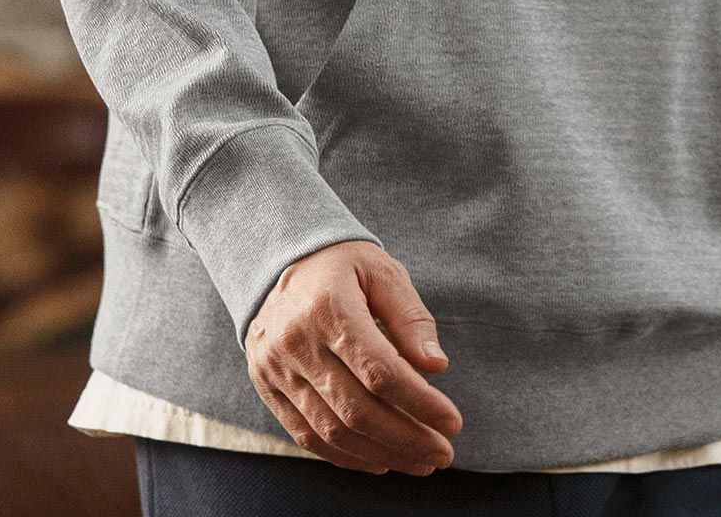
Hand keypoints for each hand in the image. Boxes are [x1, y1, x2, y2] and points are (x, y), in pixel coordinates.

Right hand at [246, 238, 463, 475]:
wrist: (275, 259)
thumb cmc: (339, 265)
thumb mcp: (381, 270)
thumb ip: (410, 317)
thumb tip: (437, 365)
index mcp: (328, 307)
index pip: (379, 371)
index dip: (419, 402)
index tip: (452, 421)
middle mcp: (297, 342)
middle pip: (356, 409)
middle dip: (406, 438)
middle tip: (442, 451)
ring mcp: (277, 368)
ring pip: (332, 431)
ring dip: (381, 454)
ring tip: (420, 460)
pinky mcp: (268, 386)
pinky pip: (307, 435)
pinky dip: (346, 456)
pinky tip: (380, 460)